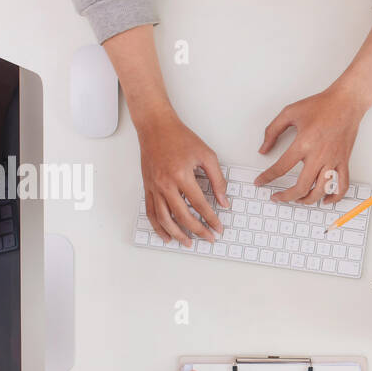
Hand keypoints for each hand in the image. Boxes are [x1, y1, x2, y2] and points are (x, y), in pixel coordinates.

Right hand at [137, 110, 226, 246]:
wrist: (155, 127)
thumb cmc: (180, 138)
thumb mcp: (206, 155)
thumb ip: (218, 180)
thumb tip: (224, 201)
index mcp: (182, 175)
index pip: (200, 205)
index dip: (211, 219)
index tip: (219, 228)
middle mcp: (166, 184)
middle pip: (183, 216)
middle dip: (198, 231)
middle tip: (208, 238)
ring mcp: (154, 187)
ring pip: (164, 219)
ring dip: (177, 234)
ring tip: (188, 243)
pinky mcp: (147, 187)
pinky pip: (150, 212)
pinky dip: (158, 227)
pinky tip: (166, 236)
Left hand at [254, 85, 362, 203]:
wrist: (346, 103)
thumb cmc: (321, 106)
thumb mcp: (289, 112)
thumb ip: (272, 131)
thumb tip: (264, 149)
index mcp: (303, 143)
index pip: (281, 168)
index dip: (267, 178)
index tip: (260, 182)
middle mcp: (319, 155)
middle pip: (300, 187)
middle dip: (286, 197)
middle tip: (277, 197)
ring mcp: (333, 160)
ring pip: (320, 191)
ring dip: (307, 200)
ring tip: (298, 200)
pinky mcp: (343, 161)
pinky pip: (342, 186)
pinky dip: (334, 198)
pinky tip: (325, 200)